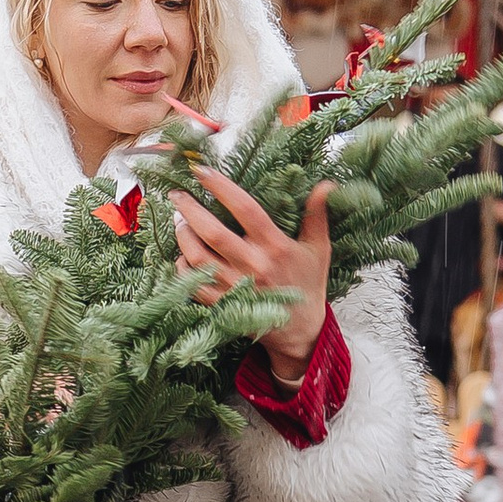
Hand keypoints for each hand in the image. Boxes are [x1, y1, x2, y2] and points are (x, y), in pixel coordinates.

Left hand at [173, 171, 332, 381]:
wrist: (301, 330)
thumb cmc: (308, 283)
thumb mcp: (317, 248)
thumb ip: (317, 215)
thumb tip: (326, 184)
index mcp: (275, 248)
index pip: (245, 210)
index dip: (222, 188)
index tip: (202, 171)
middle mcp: (253, 266)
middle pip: (213, 233)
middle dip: (190, 210)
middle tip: (176, 195)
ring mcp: (235, 287)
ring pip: (198, 258)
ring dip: (183, 236)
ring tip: (178, 220)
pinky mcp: (223, 305)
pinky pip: (193, 285)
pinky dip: (182, 268)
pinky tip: (181, 254)